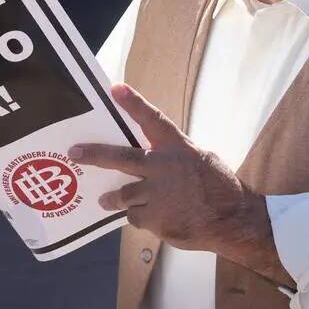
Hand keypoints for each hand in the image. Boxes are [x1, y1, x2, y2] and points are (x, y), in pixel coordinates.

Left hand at [69, 84, 290, 284]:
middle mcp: (163, 168)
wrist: (233, 220)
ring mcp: (157, 195)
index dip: (133, 103)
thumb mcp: (201, 161)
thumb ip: (175, 158)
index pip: (153, 120)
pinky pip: (135, 216)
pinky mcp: (154, 219)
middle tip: (75, 153)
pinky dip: (140, 216)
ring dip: (112, 198)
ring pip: (122, 194)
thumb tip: (153, 158)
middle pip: (121, 158)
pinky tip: (153, 217)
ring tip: (105, 200)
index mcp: (178, 149)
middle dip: (95, 154)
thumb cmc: (221, 187)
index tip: (115, 88)